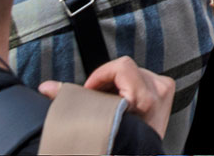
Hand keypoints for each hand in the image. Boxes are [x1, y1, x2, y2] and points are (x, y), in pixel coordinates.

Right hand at [44, 57, 174, 140]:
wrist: (140, 153)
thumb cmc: (119, 143)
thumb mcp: (96, 122)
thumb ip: (72, 101)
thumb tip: (47, 87)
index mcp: (143, 99)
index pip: (122, 66)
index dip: (100, 76)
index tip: (90, 91)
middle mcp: (157, 92)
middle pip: (126, 68)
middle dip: (107, 82)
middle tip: (97, 99)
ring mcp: (164, 90)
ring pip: (134, 71)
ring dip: (118, 84)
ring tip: (109, 102)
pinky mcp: (166, 90)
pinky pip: (144, 76)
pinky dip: (130, 85)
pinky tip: (122, 100)